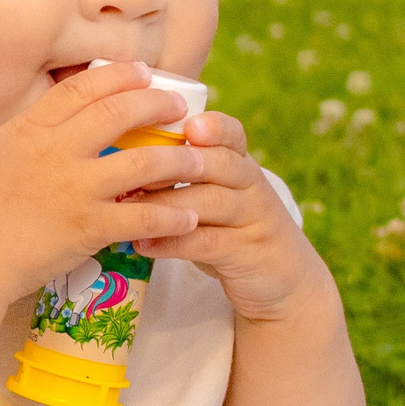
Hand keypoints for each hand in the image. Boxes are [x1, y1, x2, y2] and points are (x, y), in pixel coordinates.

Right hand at [0, 60, 201, 309]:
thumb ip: (32, 137)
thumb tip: (63, 125)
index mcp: (28, 128)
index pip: (82, 87)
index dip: (119, 76)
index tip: (143, 73)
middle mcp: (54, 150)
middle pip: (120, 112)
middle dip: (158, 106)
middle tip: (180, 110)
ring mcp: (73, 188)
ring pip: (143, 161)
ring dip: (178, 160)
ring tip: (198, 162)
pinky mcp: (87, 227)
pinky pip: (144, 216)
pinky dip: (173, 216)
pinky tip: (189, 217)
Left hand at [125, 108, 328, 322]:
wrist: (282, 281)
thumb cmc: (232, 231)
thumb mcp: (216, 197)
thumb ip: (185, 177)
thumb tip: (122, 158)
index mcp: (242, 166)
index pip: (233, 134)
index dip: (214, 127)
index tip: (189, 124)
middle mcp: (252, 187)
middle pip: (222, 163)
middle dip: (179, 161)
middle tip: (135, 164)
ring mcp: (253, 220)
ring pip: (212, 202)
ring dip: (166, 203)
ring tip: (126, 207)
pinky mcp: (248, 254)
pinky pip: (208, 243)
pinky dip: (173, 243)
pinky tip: (143, 243)